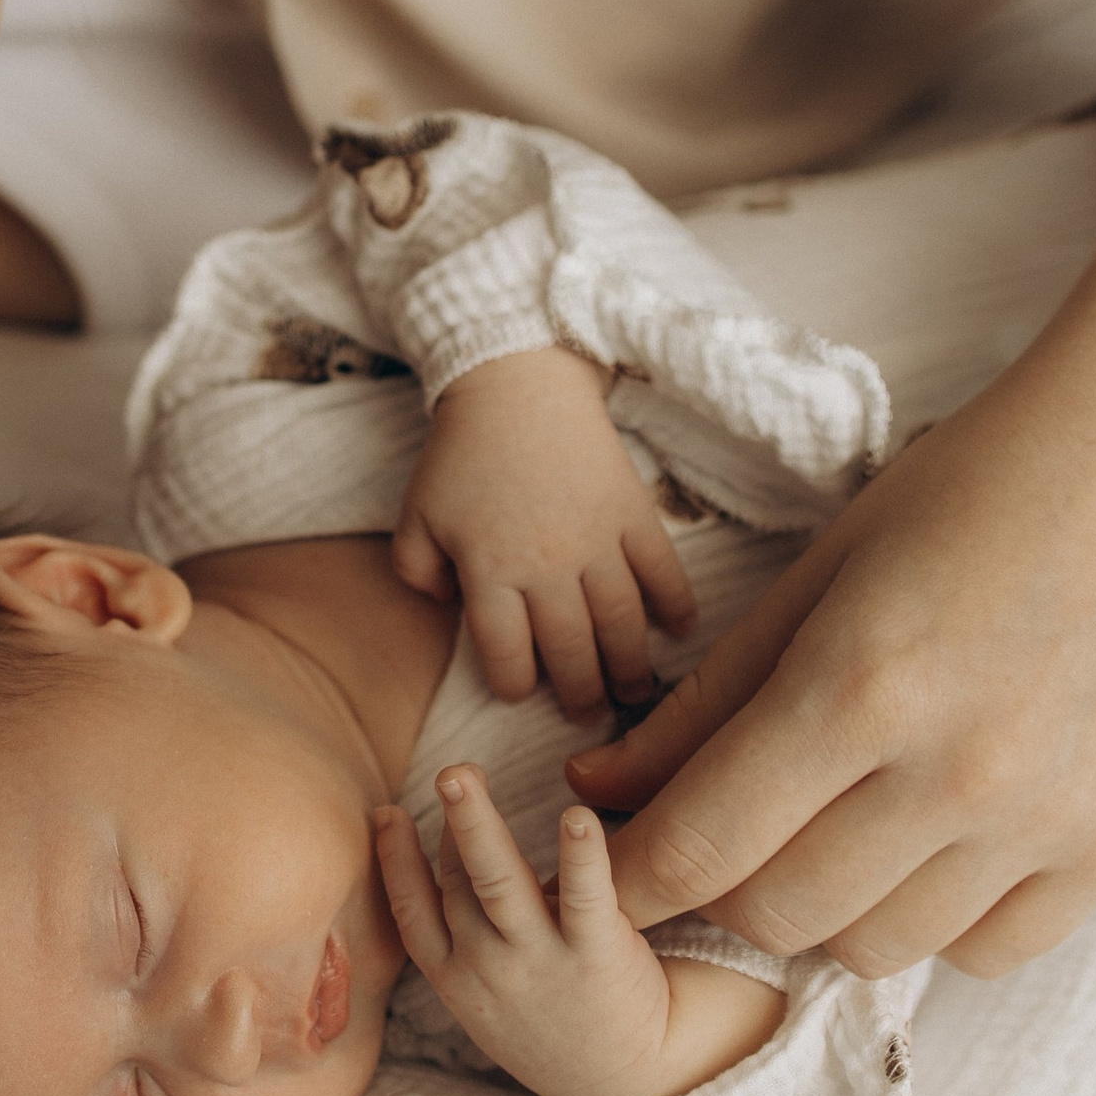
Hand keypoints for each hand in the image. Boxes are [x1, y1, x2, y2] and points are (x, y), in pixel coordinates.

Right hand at [374, 770, 780, 1095]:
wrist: (628, 1082)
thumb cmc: (556, 1023)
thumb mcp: (489, 997)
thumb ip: (465, 939)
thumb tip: (450, 863)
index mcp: (456, 977)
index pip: (414, 912)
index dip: (395, 862)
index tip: (386, 813)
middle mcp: (487, 967)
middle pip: (458, 885)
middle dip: (450, 826)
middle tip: (447, 771)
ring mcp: (538, 962)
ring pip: (496, 883)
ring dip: (476, 826)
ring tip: (462, 776)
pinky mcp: (597, 957)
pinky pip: (583, 897)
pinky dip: (579, 856)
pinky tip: (576, 817)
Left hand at [390, 348, 695, 715]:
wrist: (516, 382)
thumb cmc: (461, 453)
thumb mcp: (416, 513)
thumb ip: (414, 570)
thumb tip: (447, 609)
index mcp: (490, 570)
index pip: (506, 653)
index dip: (514, 685)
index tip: (523, 692)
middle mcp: (547, 565)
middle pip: (571, 649)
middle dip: (582, 692)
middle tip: (591, 713)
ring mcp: (597, 539)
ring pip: (622, 622)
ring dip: (632, 664)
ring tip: (636, 690)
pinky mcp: (633, 512)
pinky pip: (662, 570)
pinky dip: (676, 603)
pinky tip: (680, 629)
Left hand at [569, 364, 1095, 975]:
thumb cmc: (974, 489)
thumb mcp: (822, 573)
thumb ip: (709, 700)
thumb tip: (599, 787)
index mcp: (862, 683)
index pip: (702, 846)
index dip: (631, 874)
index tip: (606, 869)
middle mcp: (960, 770)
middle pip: (778, 917)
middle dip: (723, 887)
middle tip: (729, 831)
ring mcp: (1049, 817)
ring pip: (876, 950)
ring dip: (830, 909)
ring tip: (838, 828)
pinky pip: (986, 953)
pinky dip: (938, 920)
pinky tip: (933, 845)